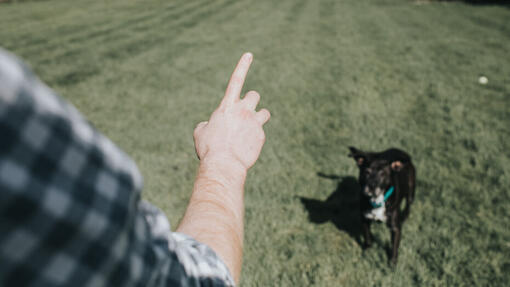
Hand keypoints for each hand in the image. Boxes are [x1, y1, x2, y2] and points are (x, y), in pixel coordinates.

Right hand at [194, 53, 269, 169]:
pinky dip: (255, 138)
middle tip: (245, 112)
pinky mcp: (261, 136)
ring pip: (265, 112)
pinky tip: (246, 148)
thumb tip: (209, 126)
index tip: (249, 54)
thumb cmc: (209, 149)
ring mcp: (254, 122)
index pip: (236, 80)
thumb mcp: (200, 133)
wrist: (224, 164)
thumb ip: (206, 124)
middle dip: (251, 101)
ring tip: (250, 129)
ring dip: (259, 117)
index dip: (242, 66)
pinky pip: (261, 133)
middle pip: (254, 95)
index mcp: (226, 106)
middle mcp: (243, 110)